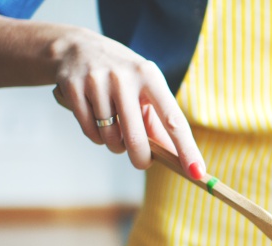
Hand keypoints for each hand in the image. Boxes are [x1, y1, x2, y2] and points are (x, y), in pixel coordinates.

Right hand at [51, 28, 204, 176]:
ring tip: (115, 128)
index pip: (173, 120)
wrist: (76, 47)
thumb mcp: (144, 88)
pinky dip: (96, 137)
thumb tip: (175, 157)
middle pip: (136, 138)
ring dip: (115, 144)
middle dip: (141, 159)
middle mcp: (124, 77)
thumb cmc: (121, 75)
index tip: (197, 172)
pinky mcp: (73, 88)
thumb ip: (159, 121)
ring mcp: (97, 82)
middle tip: (142, 162)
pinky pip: (90, 132)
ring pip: (110, 137)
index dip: (186, 148)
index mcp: (150, 76)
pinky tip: (97, 122)